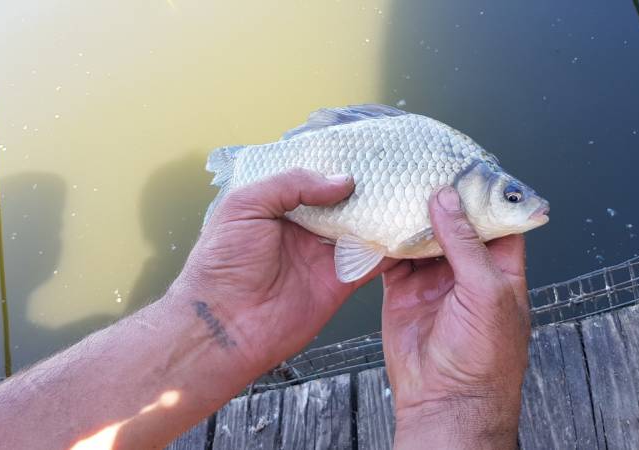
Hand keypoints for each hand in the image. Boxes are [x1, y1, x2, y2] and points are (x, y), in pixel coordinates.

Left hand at [172, 169, 392, 375]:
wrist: (224, 325)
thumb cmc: (223, 261)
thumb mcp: (245, 206)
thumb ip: (291, 184)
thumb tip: (342, 181)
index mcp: (280, 207)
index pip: (316, 181)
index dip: (339, 167)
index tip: (371, 151)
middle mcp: (306, 229)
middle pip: (346, 204)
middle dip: (370, 189)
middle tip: (403, 168)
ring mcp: (325, 256)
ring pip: (364, 229)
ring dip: (386, 215)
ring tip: (415, 192)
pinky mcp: (341, 283)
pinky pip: (373, 262)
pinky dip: (392, 249)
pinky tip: (412, 230)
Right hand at [382, 186, 530, 449]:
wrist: (446, 401)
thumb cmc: (485, 355)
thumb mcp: (486, 291)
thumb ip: (465, 244)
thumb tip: (447, 200)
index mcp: (499, 267)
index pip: (494, 219)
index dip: (481, 193)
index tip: (464, 164)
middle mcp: (467, 269)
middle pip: (453, 222)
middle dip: (440, 198)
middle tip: (422, 167)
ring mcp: (434, 279)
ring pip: (421, 235)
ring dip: (410, 215)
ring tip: (397, 185)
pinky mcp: (403, 290)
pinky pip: (393, 257)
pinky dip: (385, 239)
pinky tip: (378, 218)